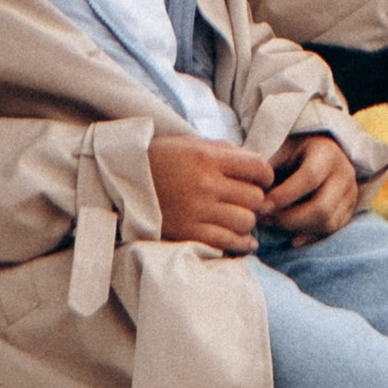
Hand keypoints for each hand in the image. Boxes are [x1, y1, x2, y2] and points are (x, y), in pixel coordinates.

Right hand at [150, 137, 269, 253]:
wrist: (122, 183)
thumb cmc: (159, 160)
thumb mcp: (190, 144)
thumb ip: (224, 151)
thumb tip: (255, 165)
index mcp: (207, 157)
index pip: (258, 168)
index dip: (265, 175)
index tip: (260, 180)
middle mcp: (205, 184)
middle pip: (255, 198)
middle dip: (254, 199)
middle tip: (245, 201)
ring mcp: (197, 212)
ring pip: (246, 222)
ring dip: (246, 221)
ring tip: (237, 218)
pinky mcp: (189, 234)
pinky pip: (229, 242)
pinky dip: (240, 243)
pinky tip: (242, 240)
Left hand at [262, 132, 359, 245]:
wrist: (323, 151)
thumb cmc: (296, 150)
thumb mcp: (282, 147)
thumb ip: (268, 164)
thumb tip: (250, 186)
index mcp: (327, 154)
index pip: (309, 178)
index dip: (284, 195)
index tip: (262, 206)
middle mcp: (344, 174)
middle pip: (322, 208)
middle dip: (290, 219)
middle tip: (266, 219)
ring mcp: (350, 195)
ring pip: (328, 223)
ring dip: (298, 229)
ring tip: (274, 223)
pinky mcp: (350, 210)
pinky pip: (332, 231)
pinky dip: (310, 237)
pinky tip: (291, 237)